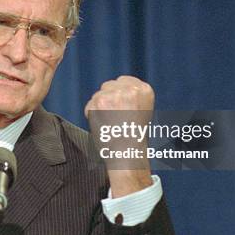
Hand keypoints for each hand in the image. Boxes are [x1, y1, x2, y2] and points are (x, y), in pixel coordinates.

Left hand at [85, 76, 154, 196]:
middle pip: (109, 85)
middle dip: (108, 98)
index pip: (124, 80)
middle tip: (113, 117)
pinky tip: (102, 125)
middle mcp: (130, 90)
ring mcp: (114, 95)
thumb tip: (115, 88)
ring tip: (109, 123)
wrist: (127, 153)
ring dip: (99, 107)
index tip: (120, 106)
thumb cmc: (134, 137)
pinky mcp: (99, 102)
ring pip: (98, 94)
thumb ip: (131, 96)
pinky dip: (91, 114)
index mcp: (144, 90)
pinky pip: (89, 105)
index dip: (119, 93)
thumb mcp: (142, 110)